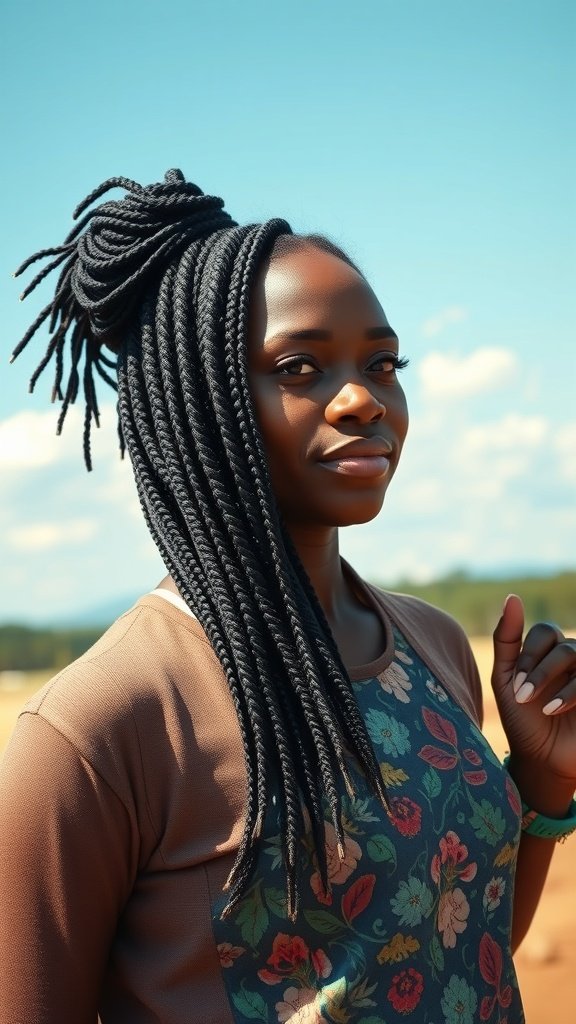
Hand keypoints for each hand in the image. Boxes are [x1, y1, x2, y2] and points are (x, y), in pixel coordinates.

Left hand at [491, 594, 575, 785]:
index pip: (545, 632)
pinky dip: (572, 692)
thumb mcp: (506, 680)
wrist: (540, 760)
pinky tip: (554, 710)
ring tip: (542, 710)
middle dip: (540, 671)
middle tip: (522, 696)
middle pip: (564, 647)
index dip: (529, 654)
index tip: (514, 686)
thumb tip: (513, 597)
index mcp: (549, 652)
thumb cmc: (521, 718)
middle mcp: (572, 660)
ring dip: (557, 682)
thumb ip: (507, 638)